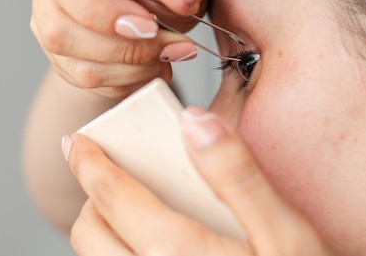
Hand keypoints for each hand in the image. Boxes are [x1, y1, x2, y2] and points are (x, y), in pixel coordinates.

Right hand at [22, 0, 208, 97]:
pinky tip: (154, 67)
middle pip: (59, 30)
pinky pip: (86, 81)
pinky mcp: (60, 54)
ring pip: (74, 63)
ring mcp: (47, 18)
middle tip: (172, 46)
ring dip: (130, 69)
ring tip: (170, 56)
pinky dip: (127, 81)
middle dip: (123, 49)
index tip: (149, 25)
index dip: (101, 11)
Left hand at [63, 106, 333, 255]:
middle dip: (94, 198)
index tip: (78, 143)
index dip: (89, 164)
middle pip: (89, 235)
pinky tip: (157, 249)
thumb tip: (194, 122)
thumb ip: (238, 175)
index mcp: (178, 255)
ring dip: (104, 232)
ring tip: (134, 214)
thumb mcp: (286, 233)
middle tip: (117, 177)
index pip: (112, 199)